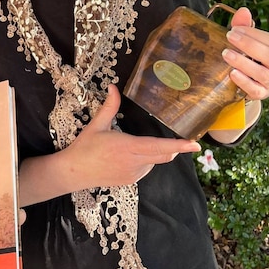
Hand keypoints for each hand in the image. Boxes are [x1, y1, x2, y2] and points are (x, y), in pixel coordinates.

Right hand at [55, 85, 200, 189]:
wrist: (74, 172)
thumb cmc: (85, 147)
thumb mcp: (97, 125)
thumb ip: (109, 106)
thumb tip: (114, 87)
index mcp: (128, 146)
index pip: (159, 146)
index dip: (179, 146)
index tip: (195, 144)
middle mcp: (134, 162)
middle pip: (164, 155)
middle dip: (174, 148)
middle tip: (185, 141)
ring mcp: (134, 173)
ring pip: (155, 161)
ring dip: (154, 153)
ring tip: (133, 146)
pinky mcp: (131, 180)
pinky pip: (146, 168)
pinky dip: (145, 161)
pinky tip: (128, 157)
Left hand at [222, 7, 268, 101]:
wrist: (249, 80)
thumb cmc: (250, 54)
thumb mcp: (247, 39)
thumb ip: (244, 25)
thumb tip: (243, 10)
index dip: (252, 34)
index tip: (233, 29)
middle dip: (250, 46)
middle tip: (230, 37)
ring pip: (263, 74)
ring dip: (244, 63)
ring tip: (226, 54)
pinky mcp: (263, 94)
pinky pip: (256, 90)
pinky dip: (244, 82)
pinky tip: (232, 73)